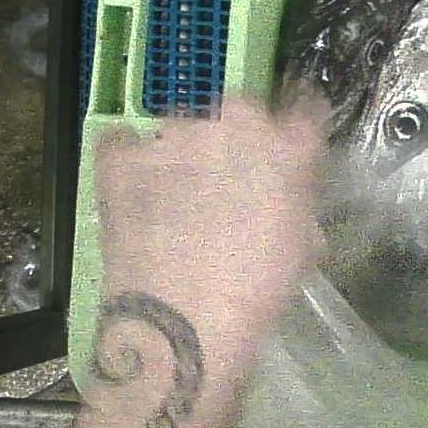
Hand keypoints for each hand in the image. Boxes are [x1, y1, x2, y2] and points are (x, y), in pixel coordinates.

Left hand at [95, 102, 327, 354]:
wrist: (185, 319)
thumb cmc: (258, 290)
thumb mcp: (300, 245)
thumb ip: (296, 202)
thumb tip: (284, 196)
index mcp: (289, 148)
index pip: (303, 109)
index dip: (292, 127)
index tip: (285, 144)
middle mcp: (234, 126)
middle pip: (239, 108)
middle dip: (235, 134)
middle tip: (228, 176)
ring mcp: (175, 135)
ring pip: (182, 124)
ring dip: (184, 148)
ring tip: (175, 189)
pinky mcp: (124, 155)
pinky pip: (124, 141)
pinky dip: (129, 156)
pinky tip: (133, 183)